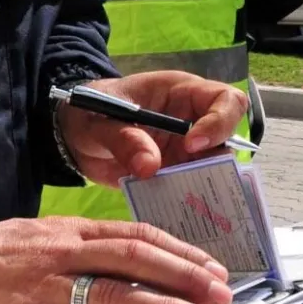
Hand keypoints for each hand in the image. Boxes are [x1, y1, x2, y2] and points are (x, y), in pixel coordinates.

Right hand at [0, 217, 234, 303]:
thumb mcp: (38, 240)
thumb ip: (83, 251)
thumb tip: (131, 268)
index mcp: (69, 231)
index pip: (139, 236)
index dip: (182, 252)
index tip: (214, 268)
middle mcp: (63, 253)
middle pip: (138, 259)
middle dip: (187, 277)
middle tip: (223, 293)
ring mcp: (43, 287)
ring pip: (116, 293)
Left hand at [59, 71, 248, 186]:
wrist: (73, 137)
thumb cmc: (89, 112)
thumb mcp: (98, 122)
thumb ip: (122, 139)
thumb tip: (150, 167)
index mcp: (181, 93)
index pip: (225, 100)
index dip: (219, 121)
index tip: (192, 144)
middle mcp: (194, 121)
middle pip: (229, 137)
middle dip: (217, 159)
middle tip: (190, 176)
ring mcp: (188, 151)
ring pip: (215, 168)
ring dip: (203, 184)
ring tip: (182, 198)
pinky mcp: (178, 174)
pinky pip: (193, 188)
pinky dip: (187, 200)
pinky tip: (175, 210)